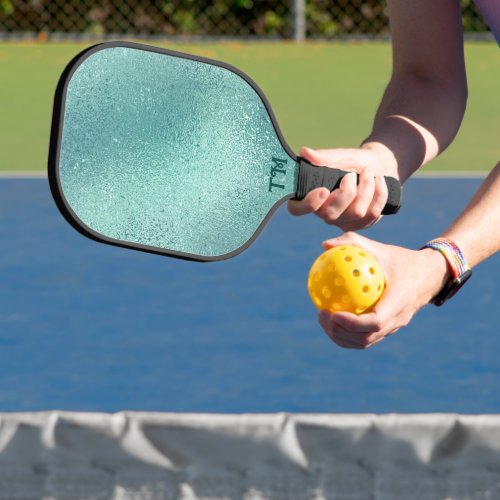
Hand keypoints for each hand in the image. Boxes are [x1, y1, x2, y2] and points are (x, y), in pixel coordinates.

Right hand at [288, 145, 397, 230]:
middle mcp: (324, 213)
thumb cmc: (354, 162)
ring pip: (356, 213)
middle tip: (351, 175)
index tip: (323, 190)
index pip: (297, 209)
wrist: (379, 166)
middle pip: (330, 215)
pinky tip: (379, 180)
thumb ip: (324, 157)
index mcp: (311, 196)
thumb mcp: (341, 156)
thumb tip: (305, 152)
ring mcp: (343, 221)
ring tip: (368, 172)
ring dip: (366, 188)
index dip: (308, 204)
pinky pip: (372, 214)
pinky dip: (379, 193)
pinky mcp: (361, 224)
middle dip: (346, 193)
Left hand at [316, 232, 450, 348]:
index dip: (352, 323)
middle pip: (366, 338)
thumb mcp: (380, 248)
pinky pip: (366, 337)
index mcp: (399, 301)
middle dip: (340, 332)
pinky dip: (347, 334)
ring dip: (341, 336)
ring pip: (365, 342)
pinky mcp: (389, 329)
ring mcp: (394, 327)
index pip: (375, 322)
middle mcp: (398, 319)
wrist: (429, 275)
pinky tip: (331, 318)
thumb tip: (325, 245)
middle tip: (321, 315)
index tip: (332, 313)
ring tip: (323, 319)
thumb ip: (353, 243)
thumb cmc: (401, 260)